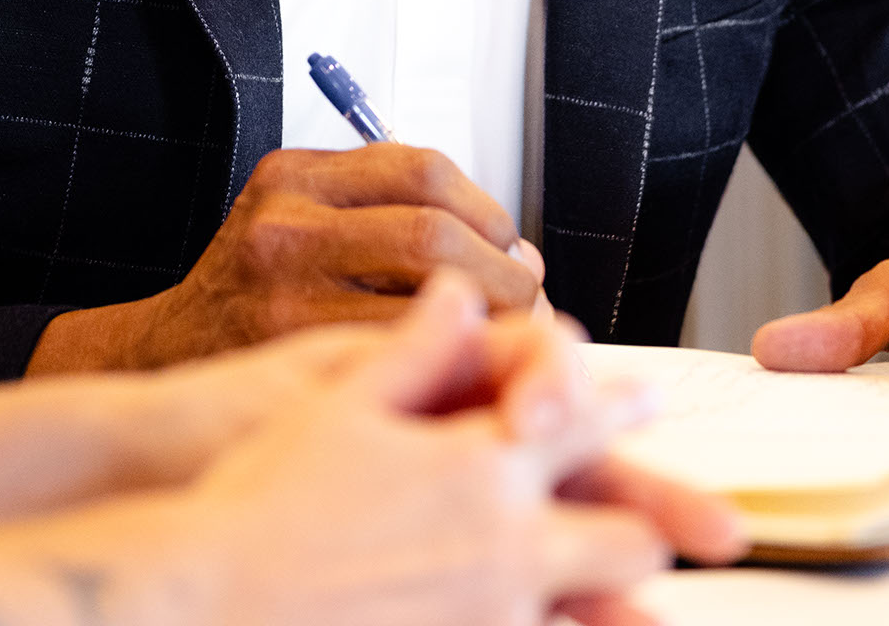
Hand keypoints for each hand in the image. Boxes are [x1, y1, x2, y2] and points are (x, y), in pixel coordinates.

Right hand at [26, 143, 545, 373]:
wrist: (167, 356)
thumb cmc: (257, 288)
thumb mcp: (302, 215)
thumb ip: (386, 209)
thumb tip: (513, 247)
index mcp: (293, 176)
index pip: (423, 170)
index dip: (486, 208)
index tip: (508, 240)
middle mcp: (284, 226)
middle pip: (434, 233)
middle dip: (502, 268)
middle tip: (525, 293)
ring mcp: (285, 296)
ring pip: (427, 297)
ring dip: (490, 318)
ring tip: (506, 332)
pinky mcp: (292, 359)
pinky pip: (402, 353)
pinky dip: (449, 358)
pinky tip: (460, 365)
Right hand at [162, 272, 674, 625]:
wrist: (202, 596)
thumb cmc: (259, 497)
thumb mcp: (338, 394)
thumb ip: (416, 344)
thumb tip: (456, 294)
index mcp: (478, 466)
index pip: (581, 425)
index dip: (620, 408)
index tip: (648, 402)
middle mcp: (501, 548)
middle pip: (620, 535)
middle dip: (650, 520)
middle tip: (686, 519)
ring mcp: (488, 622)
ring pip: (593, 611)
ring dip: (616, 598)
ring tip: (645, 604)